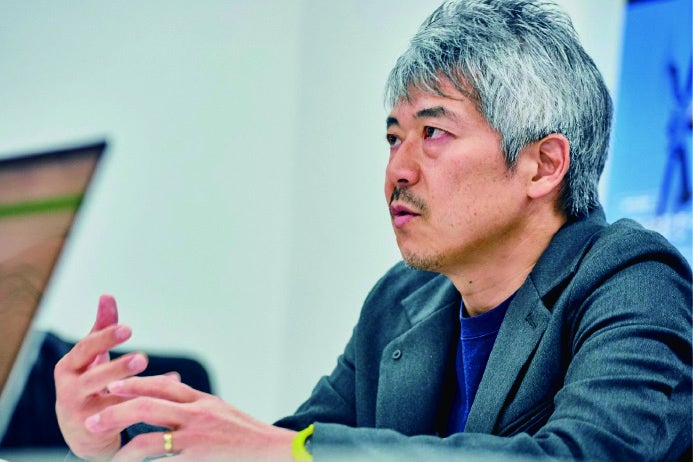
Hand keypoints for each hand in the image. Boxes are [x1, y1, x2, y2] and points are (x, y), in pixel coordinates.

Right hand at [54, 295, 148, 460]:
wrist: (82, 431)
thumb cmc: (89, 384)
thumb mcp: (92, 357)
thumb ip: (101, 327)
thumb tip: (107, 296)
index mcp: (68, 367)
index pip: (85, 349)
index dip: (105, 338)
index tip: (127, 329)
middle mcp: (68, 389)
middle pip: (93, 377)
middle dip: (117, 367)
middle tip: (142, 359)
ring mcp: (81, 412)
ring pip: (108, 399)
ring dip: (131, 388)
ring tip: (154, 381)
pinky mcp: (95, 429)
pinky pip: (124, 413)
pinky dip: (147, 399)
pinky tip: (170, 385)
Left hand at [87, 375, 295, 460]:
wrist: (270, 449)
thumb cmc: (243, 431)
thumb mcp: (219, 409)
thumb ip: (193, 403)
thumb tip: (166, 393)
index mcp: (200, 400)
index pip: (161, 386)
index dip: (134, 384)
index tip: (111, 386)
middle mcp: (196, 415)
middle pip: (148, 406)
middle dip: (116, 412)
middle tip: (92, 419)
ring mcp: (196, 439)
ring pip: (149, 441)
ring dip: (124, 450)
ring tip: (110, 457)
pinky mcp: (197, 460)